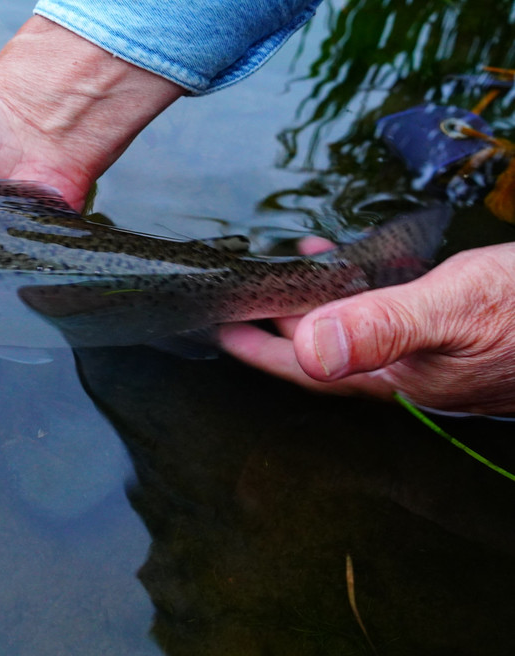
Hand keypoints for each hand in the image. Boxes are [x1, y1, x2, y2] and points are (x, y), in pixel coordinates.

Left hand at [220, 243, 514, 415]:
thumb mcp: (457, 307)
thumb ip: (382, 325)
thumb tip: (312, 348)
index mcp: (395, 374)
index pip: (304, 368)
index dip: (255, 349)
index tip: (215, 328)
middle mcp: (406, 371)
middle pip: (321, 350)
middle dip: (277, 324)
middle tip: (240, 293)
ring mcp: (431, 354)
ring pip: (353, 330)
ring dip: (317, 302)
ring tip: (293, 267)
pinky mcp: (454, 332)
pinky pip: (388, 314)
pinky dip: (361, 290)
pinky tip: (362, 264)